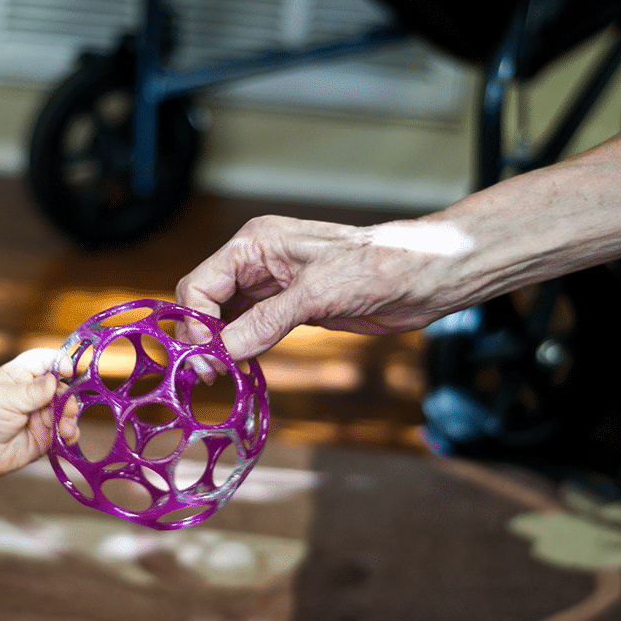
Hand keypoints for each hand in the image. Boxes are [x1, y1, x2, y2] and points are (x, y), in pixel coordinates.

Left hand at [0, 348, 77, 533]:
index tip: (70, 371)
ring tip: (64, 429)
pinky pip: (67, 431)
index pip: (47, 360)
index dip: (61, 362)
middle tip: (67, 410)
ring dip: (70, 417)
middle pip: (63, 386)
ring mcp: (43, 413)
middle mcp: (36, 392)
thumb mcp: (3, 398)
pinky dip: (71, 433)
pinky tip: (66, 437)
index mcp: (22, 374)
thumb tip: (55, 381)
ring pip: (68, 409)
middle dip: (68, 397)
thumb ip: (31, 391)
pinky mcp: (48, 434)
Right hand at [176, 215, 454, 361]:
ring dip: (218, 346)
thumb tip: (224, 351)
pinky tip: (240, 368)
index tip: (205, 359)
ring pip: (224, 318)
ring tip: (220, 376)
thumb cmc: (378, 267)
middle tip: (209, 374)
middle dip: (201, 337)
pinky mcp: (289, 308)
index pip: (200, 284)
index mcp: (254, 244)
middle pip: (205, 301)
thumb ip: (267, 321)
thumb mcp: (317, 293)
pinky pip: (249, 329)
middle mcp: (256, 262)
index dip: (195, 323)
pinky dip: (240, 349)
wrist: (425, 276)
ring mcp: (271, 286)